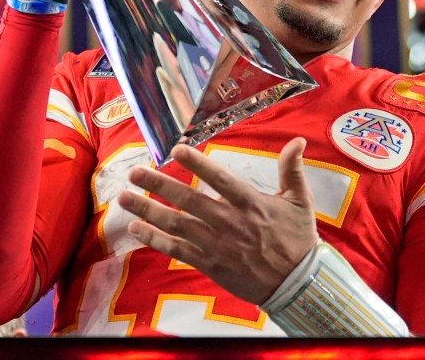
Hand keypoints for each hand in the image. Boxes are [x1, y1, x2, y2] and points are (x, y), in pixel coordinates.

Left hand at [118, 138, 318, 304]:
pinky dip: (155, 239)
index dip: (197, 164)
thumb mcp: (301, 201)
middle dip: (158, 185)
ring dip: (147, 210)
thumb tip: (297, 140)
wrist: (296, 284)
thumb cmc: (297, 239)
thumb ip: (293, 169)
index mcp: (250, 203)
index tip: (175, 150)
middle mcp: (229, 222)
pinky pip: (176, 250)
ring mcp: (216, 244)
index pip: (219, 179)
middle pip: (187, 200)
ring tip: (124, 197)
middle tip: (134, 172)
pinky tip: (136, 228)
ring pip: (176, 224)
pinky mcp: (209, 263)